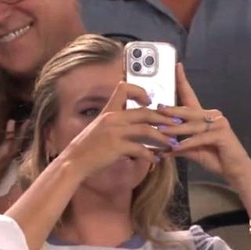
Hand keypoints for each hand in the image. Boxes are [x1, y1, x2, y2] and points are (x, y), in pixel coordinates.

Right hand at [0, 120, 23, 211]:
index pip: (8, 144)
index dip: (11, 132)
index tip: (13, 120)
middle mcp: (1, 165)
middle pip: (14, 148)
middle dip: (20, 135)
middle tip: (26, 122)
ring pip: (11, 152)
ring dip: (16, 140)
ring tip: (19, 129)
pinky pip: (5, 156)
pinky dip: (8, 147)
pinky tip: (5, 143)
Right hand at [60, 82, 175, 176]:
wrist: (74, 161)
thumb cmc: (87, 147)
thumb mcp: (99, 128)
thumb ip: (115, 123)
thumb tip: (133, 126)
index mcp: (108, 111)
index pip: (123, 89)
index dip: (140, 91)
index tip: (150, 101)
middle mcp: (112, 118)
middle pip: (145, 112)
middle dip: (164, 119)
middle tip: (176, 125)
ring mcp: (114, 132)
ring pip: (147, 130)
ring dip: (163, 138)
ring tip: (171, 145)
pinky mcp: (116, 147)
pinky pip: (140, 149)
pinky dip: (151, 155)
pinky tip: (155, 160)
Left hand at [156, 64, 250, 184]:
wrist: (236, 171)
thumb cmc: (214, 157)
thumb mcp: (192, 150)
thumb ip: (178, 145)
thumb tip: (159, 146)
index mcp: (203, 116)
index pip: (190, 95)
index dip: (182, 81)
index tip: (176, 65)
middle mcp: (212, 115)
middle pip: (187, 110)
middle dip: (171, 110)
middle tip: (157, 109)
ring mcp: (219, 124)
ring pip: (191, 125)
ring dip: (175, 130)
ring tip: (160, 132)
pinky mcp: (222, 134)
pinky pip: (200, 137)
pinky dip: (187, 143)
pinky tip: (176, 147)